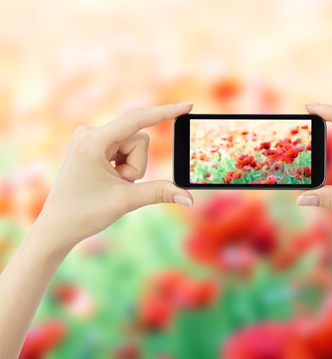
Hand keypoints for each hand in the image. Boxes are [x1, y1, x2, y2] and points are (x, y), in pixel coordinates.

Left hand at [34, 103, 194, 252]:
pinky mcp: (93, 146)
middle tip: (119, 185)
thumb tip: (190, 199)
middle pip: (138, 140)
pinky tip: (106, 180)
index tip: (188, 105)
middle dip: (137, 166)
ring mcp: (90, 138)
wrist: (57, 227)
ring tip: (111, 184)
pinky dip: (123, 167)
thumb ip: (161, 193)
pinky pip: (123, 150)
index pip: (137, 120)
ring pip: (133, 146)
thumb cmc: (84, 214)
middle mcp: (90, 133)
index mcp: (93, 141)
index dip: (165, 113)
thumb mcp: (127, 201)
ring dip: (130, 168)